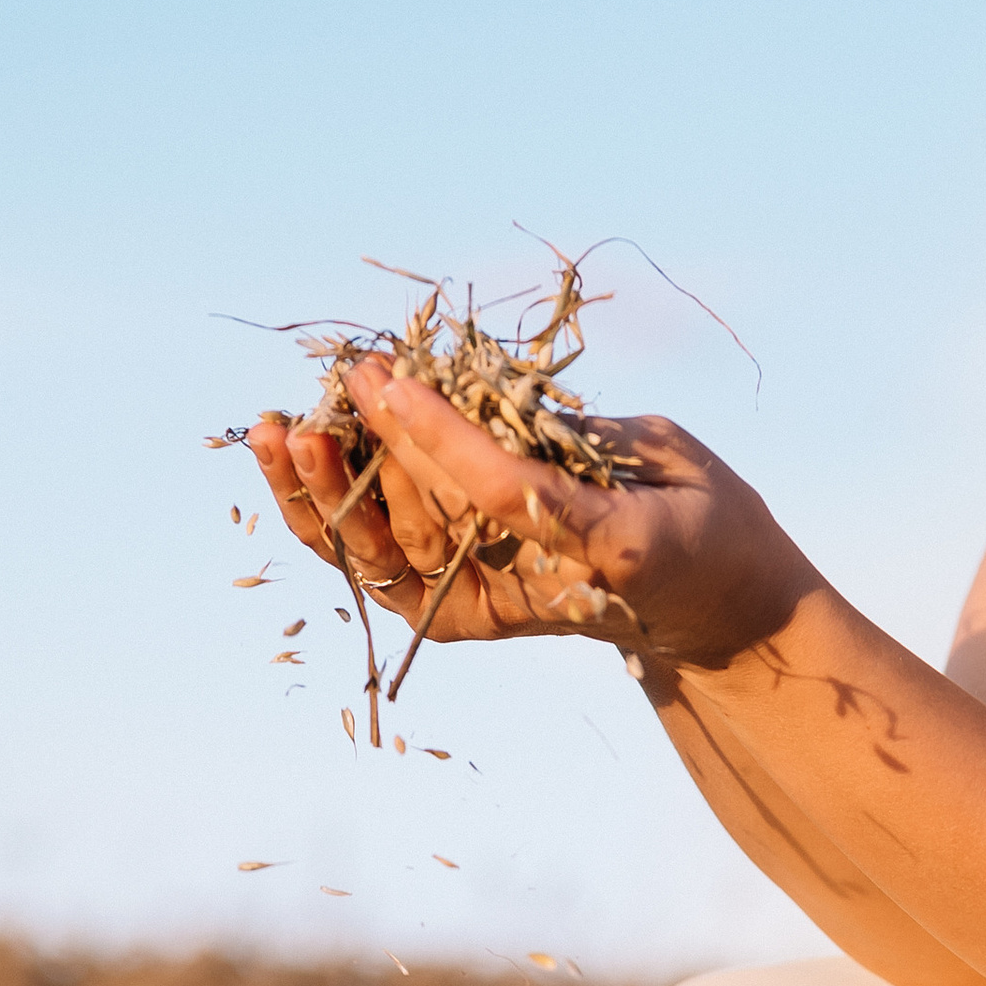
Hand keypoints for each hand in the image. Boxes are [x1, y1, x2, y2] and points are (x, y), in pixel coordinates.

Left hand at [249, 367, 818, 670]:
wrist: (707, 609)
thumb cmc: (700, 517)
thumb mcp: (670, 459)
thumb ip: (585, 437)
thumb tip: (490, 398)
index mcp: (603, 551)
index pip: (503, 494)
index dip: (444, 438)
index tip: (395, 382)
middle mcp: (533, 592)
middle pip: (433, 519)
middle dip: (383, 444)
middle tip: (351, 375)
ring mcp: (490, 606)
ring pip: (387, 552)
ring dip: (325, 489)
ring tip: (278, 427)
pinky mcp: (460, 611)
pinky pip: (377, 564)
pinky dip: (324, 517)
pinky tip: (286, 456)